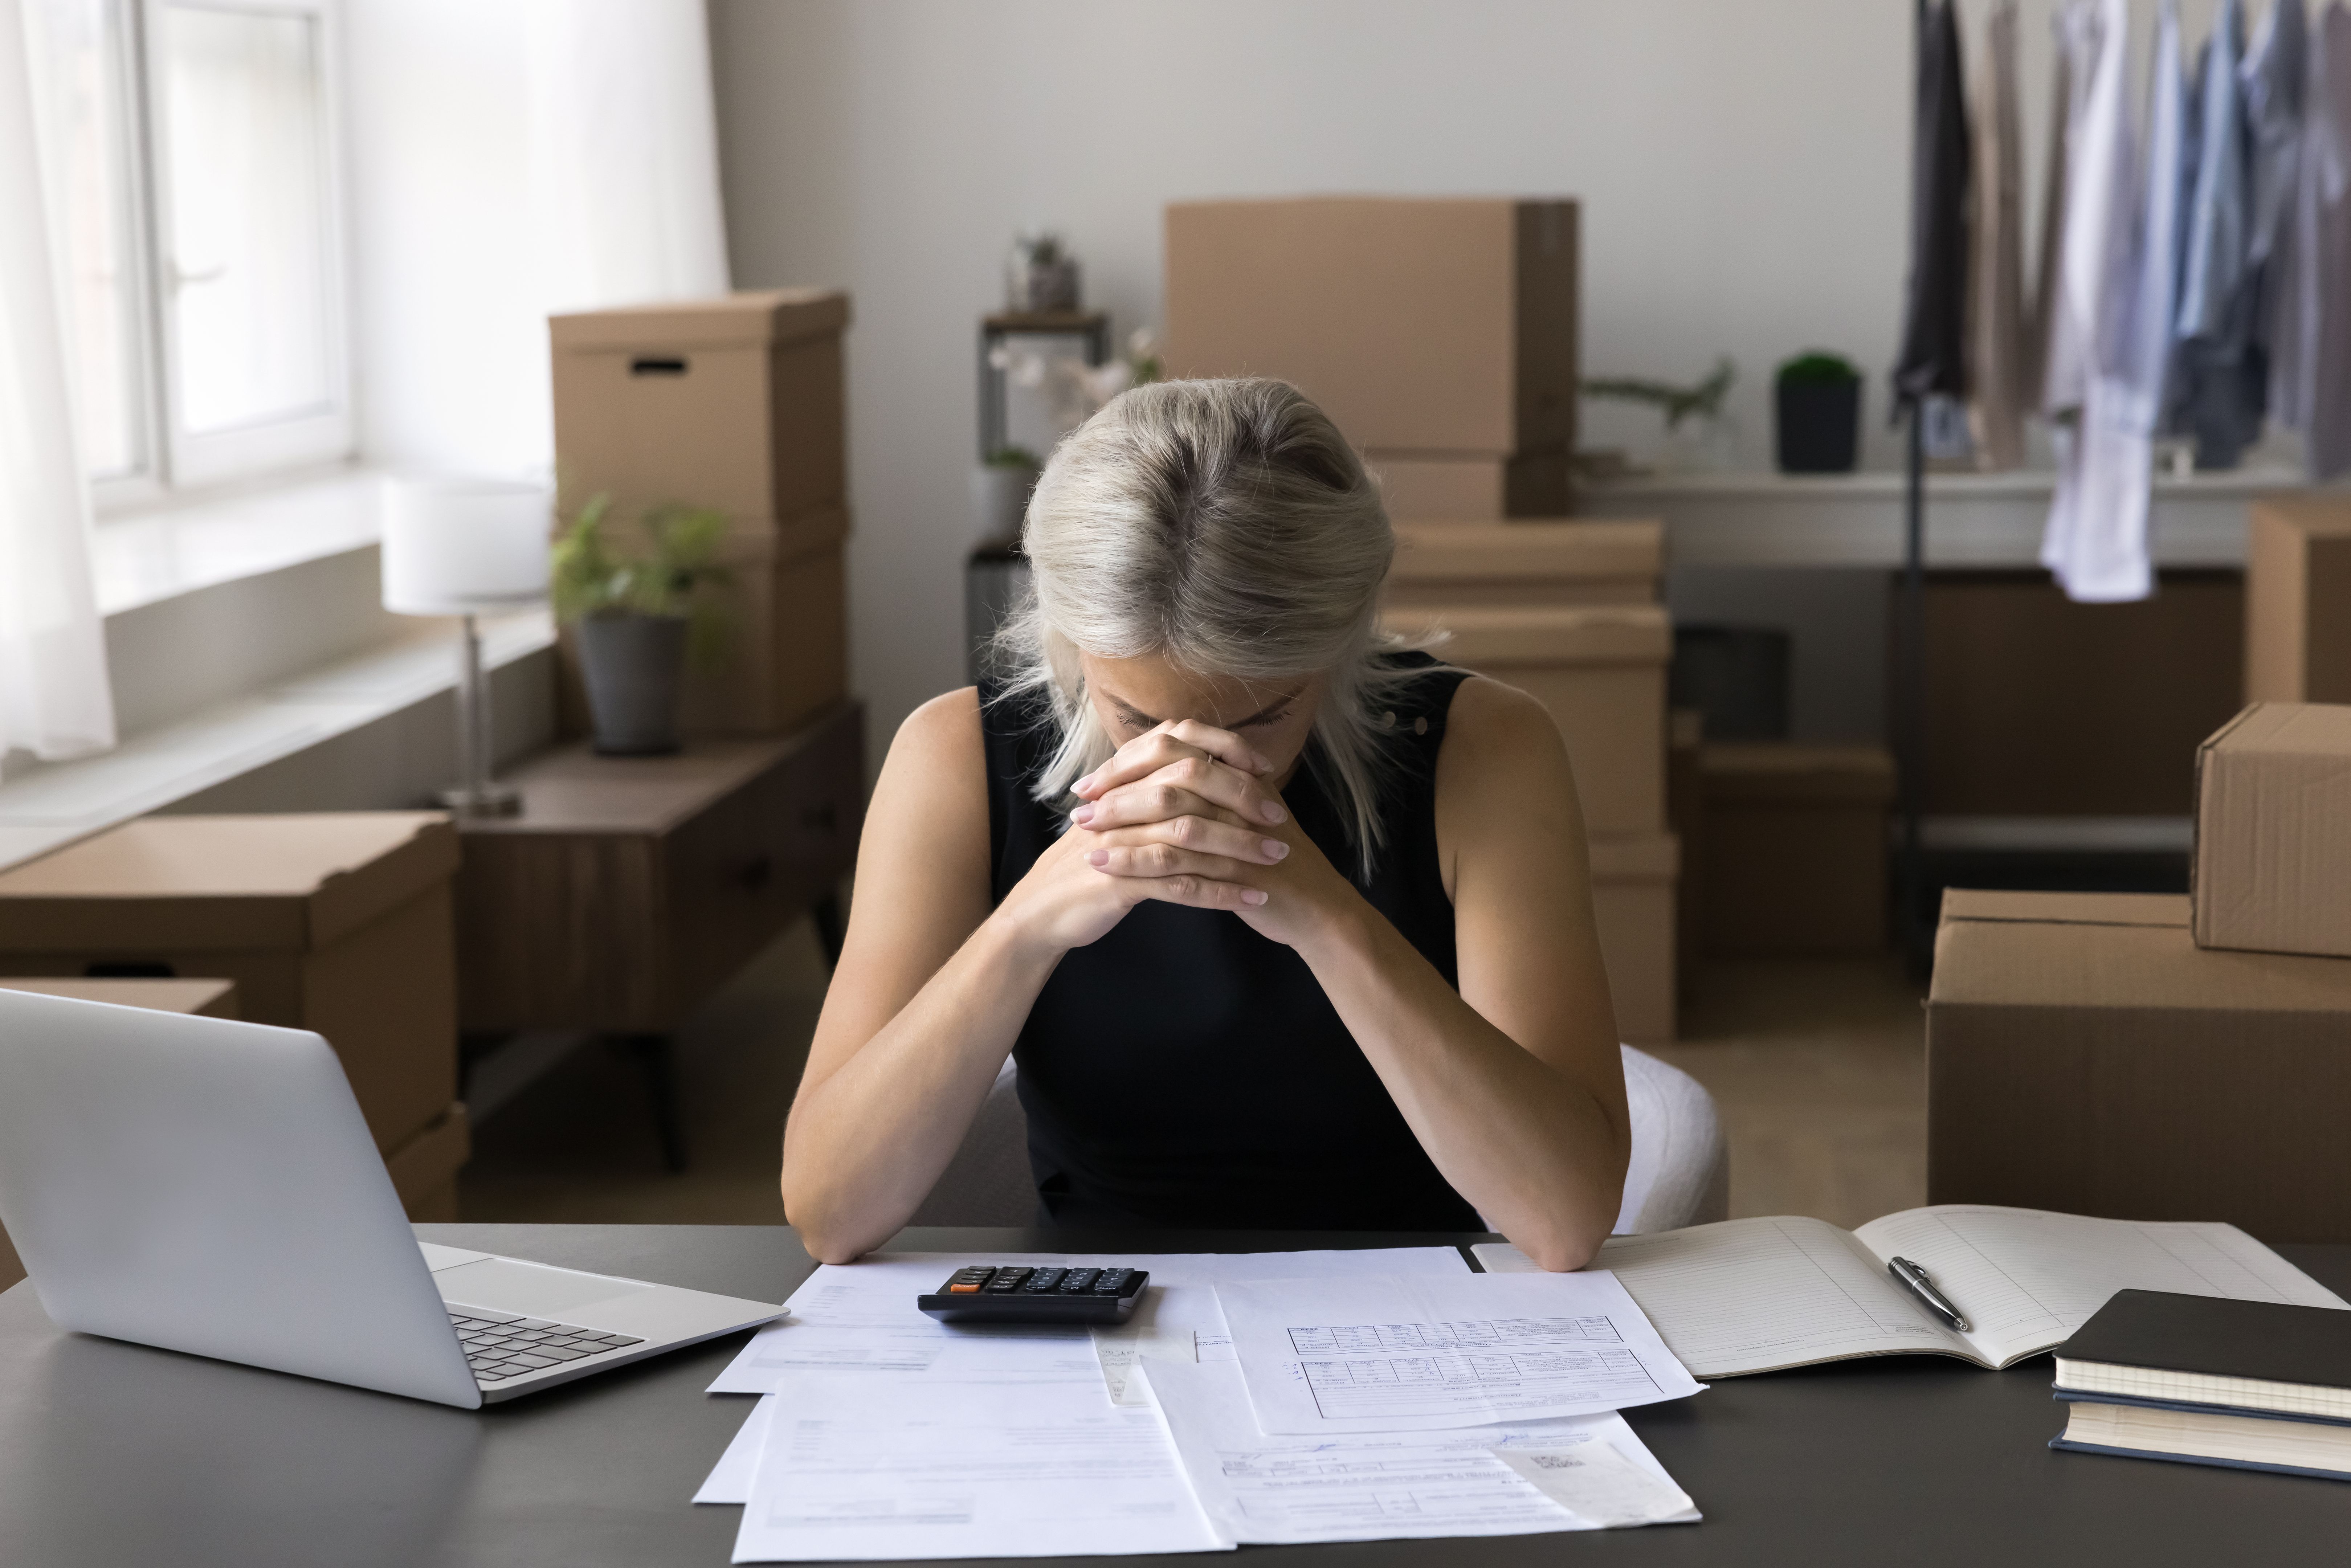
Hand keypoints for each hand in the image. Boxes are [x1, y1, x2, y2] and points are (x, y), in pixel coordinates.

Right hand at [986, 720, 1293, 960]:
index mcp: (1122, 782)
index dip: (1225, 752)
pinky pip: (1179, 885)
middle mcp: (1120, 803)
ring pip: (1189, 835)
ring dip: (1238, 848)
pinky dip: (1219, 892)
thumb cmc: (1090, 865)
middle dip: (1241, 801)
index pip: (1178, 746)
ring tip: (1276, 861)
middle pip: (1189, 786)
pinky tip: (1251, 900)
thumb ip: (1151, 793)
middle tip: (1280, 820)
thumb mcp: (1118, 820)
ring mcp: (1118, 841)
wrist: (1040, 911)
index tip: (1264, 769)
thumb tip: (1202, 770)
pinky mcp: (1119, 882)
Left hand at [1070, 720, 1362, 951]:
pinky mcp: (1237, 869)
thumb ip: (1212, 794)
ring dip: (1121, 821)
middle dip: (1119, 785)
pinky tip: (1102, 866)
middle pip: (1171, 773)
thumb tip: (1161, 776)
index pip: (1177, 750)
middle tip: (1080, 800)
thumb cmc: (1273, 865)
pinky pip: (1178, 861)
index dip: (1130, 760)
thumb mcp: (1243, 819)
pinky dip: (1134, 861)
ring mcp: (1241, 831)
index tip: (1094, 777)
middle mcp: (1240, 796)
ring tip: (1082, 831)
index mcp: (1238, 778)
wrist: (1316, 909)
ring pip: (1171, 814)